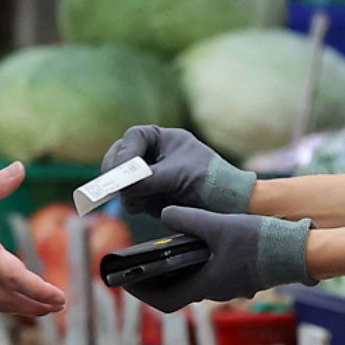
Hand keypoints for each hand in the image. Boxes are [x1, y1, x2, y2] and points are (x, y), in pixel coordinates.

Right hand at [101, 125, 256, 216]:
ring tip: (136, 201)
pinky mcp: (148, 196)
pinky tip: (141, 207)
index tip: (123, 169)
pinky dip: (131, 202)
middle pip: (120, 157)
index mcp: (163, 139)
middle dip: (118, 172)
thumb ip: (148, 178)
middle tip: (116, 185)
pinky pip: (128, 197)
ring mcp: (148, 176)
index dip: (125, 152)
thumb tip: (122, 187)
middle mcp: (152, 154)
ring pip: (120, 179)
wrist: (227, 206)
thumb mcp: (178, 175)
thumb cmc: (209, 181)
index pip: (133, 138)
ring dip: (124, 190)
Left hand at [125, 206, 315, 312]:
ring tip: (152, 253)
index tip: (124, 281)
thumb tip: (164, 213)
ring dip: (169, 271)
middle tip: (133, 265)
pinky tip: (184, 245)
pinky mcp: (234, 275)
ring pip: (188, 282)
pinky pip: (203, 273)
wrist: (299, 249)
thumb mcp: (218, 225)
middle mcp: (214, 290)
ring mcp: (225, 284)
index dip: (141, 292)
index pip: (164, 301)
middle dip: (151, 280)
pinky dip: (188, 264)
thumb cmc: (260, 240)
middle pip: (173, 292)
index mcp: (206, 285)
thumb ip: (187, 220)